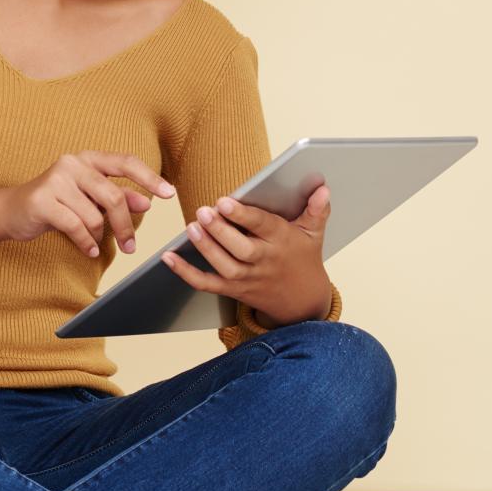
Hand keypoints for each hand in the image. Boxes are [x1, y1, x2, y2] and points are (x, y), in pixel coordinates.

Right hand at [2, 151, 176, 258]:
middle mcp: (72, 163)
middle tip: (131, 247)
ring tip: (95, 243)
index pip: (125, 162)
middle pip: (112, 196)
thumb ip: (118, 198)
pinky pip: (76, 226)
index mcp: (88, 159)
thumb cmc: (57, 203)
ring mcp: (56, 180)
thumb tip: (147, 202)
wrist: (12, 211)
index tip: (170, 194)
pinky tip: (89, 250)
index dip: (149, 177)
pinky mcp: (42, 200)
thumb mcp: (89, 200)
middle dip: (125, 225)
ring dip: (99, 236)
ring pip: (94, 215)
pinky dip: (86, 243)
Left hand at [162, 177, 332, 325]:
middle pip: (240, 249)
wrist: (302, 303)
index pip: (262, 227)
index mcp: (282, 242)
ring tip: (191, 227)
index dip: (243, 215)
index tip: (225, 201)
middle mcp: (264, 262)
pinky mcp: (233, 290)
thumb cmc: (304, 258)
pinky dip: (186, 273)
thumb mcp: (313, 233)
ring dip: (206, 248)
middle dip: (220, 231)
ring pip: (224, 266)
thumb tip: (323, 187)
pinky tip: (168, 258)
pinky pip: (207, 284)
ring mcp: (247, 279)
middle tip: (202, 211)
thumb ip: (316, 210)